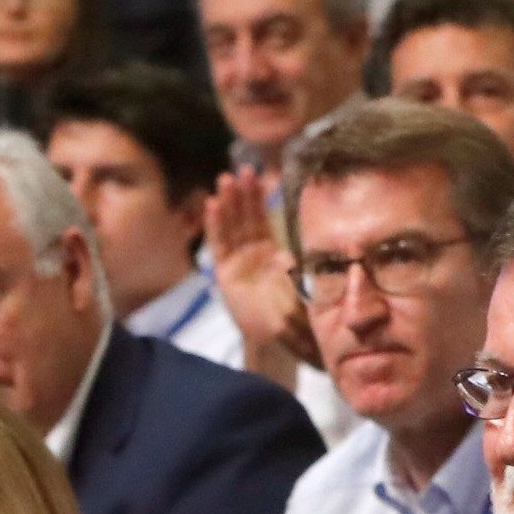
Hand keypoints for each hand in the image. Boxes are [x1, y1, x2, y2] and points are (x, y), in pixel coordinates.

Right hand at [204, 174, 314, 376]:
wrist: (274, 343)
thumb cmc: (293, 318)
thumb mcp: (301, 290)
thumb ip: (294, 275)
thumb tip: (289, 258)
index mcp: (273, 252)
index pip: (265, 220)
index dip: (261, 199)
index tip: (262, 176)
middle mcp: (254, 253)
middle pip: (246, 218)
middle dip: (243, 194)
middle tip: (242, 170)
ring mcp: (238, 261)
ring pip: (233, 227)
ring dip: (229, 203)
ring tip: (225, 180)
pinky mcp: (224, 273)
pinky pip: (220, 245)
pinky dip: (215, 225)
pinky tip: (212, 205)